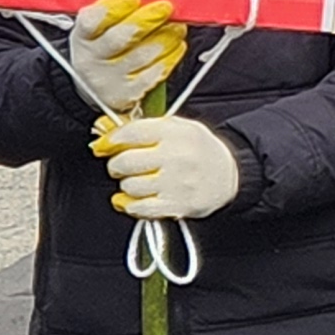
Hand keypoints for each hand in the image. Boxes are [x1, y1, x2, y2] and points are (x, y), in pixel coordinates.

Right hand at [69, 0, 186, 112]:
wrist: (94, 87)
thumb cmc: (103, 46)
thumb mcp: (99, 27)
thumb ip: (116, 10)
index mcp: (83, 36)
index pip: (92, 21)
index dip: (113, 8)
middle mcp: (92, 59)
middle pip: (119, 39)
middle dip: (146, 20)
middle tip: (165, 7)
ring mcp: (109, 78)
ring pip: (141, 56)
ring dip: (165, 38)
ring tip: (177, 26)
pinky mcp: (128, 93)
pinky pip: (153, 74)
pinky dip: (169, 57)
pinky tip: (177, 46)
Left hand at [97, 114, 239, 219]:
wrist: (231, 176)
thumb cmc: (199, 151)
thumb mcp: (178, 128)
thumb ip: (143, 127)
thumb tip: (103, 129)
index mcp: (176, 132)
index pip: (130, 133)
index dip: (110, 140)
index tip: (103, 146)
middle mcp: (177, 156)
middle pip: (125, 162)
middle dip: (116, 165)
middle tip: (122, 165)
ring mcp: (177, 183)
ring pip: (129, 186)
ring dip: (126, 185)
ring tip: (138, 181)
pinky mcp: (177, 205)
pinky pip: (139, 207)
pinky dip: (130, 204)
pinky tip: (133, 199)